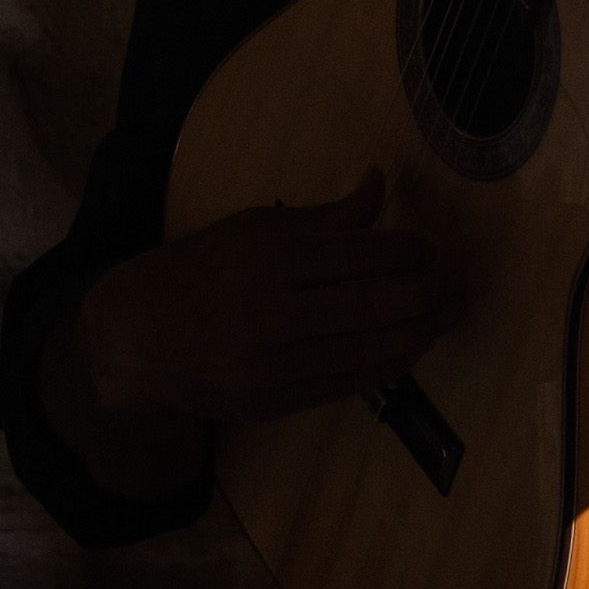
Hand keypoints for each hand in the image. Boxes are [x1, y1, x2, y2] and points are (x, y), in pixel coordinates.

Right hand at [78, 174, 456, 425]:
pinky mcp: (274, 403)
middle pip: (378, 304)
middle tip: (452, 283)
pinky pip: (351, 384)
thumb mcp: (251, 228)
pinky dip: (390, 364)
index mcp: (264, 255)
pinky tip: (412, 346)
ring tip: (448, 315)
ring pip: (372, 349)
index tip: (426, 247)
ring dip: (422, 332)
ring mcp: (271, 365)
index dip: (409, 250)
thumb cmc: (198, 272)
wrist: (136, 340)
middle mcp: (269, 311)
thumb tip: (380, 184)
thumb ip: (322, 217)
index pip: (362, 252)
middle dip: (427, 293)